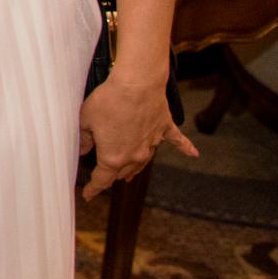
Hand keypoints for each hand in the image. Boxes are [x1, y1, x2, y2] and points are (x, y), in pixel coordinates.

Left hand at [78, 73, 196, 199]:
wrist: (136, 83)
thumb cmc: (108, 101)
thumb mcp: (85, 120)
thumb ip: (84, 139)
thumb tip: (82, 150)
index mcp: (113, 157)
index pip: (102, 179)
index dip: (93, 188)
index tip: (87, 195)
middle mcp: (135, 155)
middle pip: (122, 171)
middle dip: (111, 175)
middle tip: (103, 176)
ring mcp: (151, 143)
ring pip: (143, 161)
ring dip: (134, 169)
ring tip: (129, 175)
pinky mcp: (164, 128)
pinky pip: (177, 141)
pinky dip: (185, 148)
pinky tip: (194, 154)